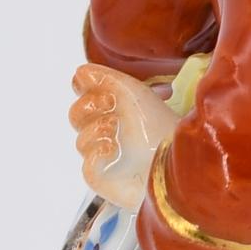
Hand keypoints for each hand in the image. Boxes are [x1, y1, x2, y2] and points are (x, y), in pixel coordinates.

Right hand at [69, 63, 169, 205]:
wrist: (174, 158)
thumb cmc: (159, 124)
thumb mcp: (133, 91)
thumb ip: (103, 77)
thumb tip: (79, 72)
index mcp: (114, 109)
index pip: (82, 95)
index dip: (87, 91)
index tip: (106, 92)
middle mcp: (107, 131)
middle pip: (76, 115)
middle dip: (92, 108)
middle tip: (114, 109)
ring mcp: (103, 156)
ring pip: (81, 139)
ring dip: (99, 131)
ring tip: (119, 132)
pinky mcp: (102, 177)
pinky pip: (87, 164)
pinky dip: (98, 154)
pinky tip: (114, 150)